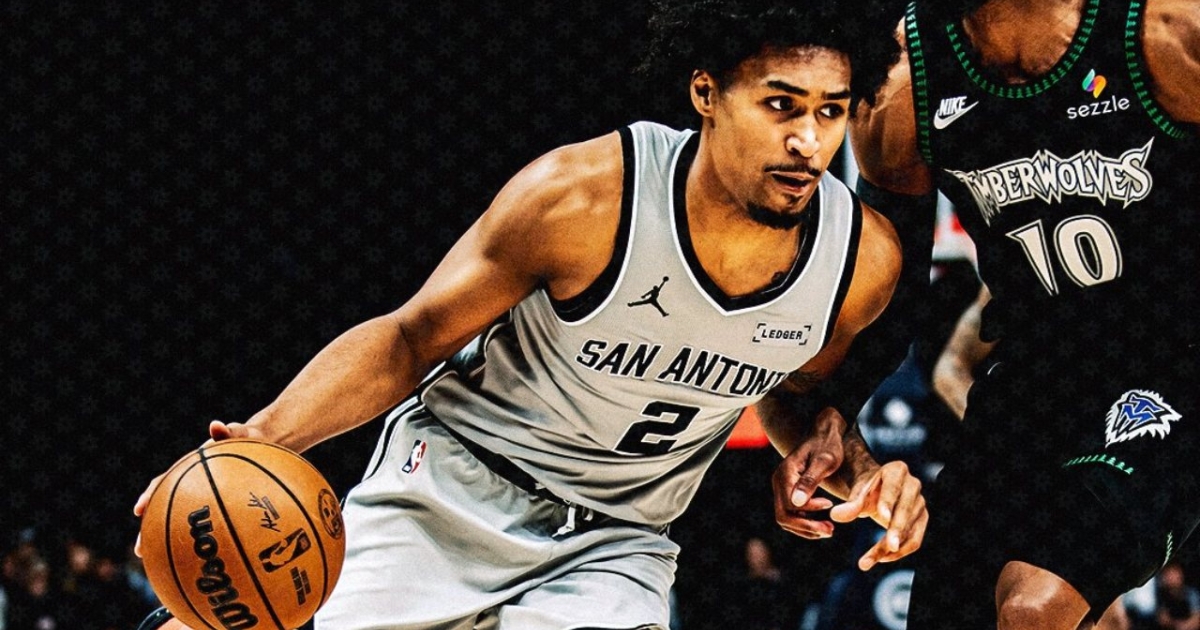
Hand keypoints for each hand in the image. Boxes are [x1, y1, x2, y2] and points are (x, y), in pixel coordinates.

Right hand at [132, 419, 264, 556]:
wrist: (263, 444)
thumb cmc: (249, 440)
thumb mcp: (241, 433)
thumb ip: (228, 431)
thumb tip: (217, 426)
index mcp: (191, 468)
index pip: (165, 482)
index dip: (150, 495)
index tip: (139, 510)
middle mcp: (192, 485)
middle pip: (165, 508)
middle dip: (150, 528)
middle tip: (140, 549)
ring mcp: (203, 498)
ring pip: (181, 521)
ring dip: (168, 540)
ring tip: (157, 563)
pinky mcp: (219, 507)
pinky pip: (208, 526)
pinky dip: (202, 542)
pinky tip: (201, 562)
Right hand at [772, 420, 843, 538]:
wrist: (824, 434)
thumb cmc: (828, 445)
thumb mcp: (824, 461)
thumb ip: (810, 481)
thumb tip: (798, 504)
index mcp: (785, 473)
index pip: (790, 505)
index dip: (810, 512)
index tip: (829, 504)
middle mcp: (778, 481)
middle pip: (783, 516)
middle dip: (806, 527)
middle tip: (829, 532)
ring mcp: (781, 487)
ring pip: (786, 518)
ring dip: (806, 528)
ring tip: (828, 531)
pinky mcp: (788, 491)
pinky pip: (790, 514)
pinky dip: (804, 523)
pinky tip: (821, 523)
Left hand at [830, 460, 926, 570]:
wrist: (879, 491)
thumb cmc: (867, 490)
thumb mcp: (858, 494)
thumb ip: (850, 504)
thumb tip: (835, 515)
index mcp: (897, 471)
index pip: (893, 487)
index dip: (888, 502)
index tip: (883, 516)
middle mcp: (913, 485)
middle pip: (906, 510)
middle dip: (897, 529)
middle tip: (889, 546)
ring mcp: (920, 503)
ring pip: (910, 530)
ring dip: (892, 548)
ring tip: (868, 561)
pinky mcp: (921, 520)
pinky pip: (914, 540)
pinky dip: (899, 553)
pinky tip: (880, 559)